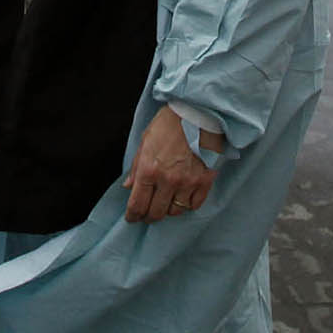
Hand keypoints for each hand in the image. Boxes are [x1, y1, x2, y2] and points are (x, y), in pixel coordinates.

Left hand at [122, 106, 220, 223]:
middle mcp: (167, 180)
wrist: (197, 113)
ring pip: (175, 211)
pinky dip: (187, 204)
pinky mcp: (204, 181)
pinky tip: (183, 197)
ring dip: (168, 210)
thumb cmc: (169, 124)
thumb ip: (136, 166)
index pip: (137, 204)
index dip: (133, 215)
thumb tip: (129, 186)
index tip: (132, 218)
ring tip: (166, 202)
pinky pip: (194, 205)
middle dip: (149, 217)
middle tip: (147, 215)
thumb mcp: (145, 141)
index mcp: (148, 169)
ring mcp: (187, 182)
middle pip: (156, 213)